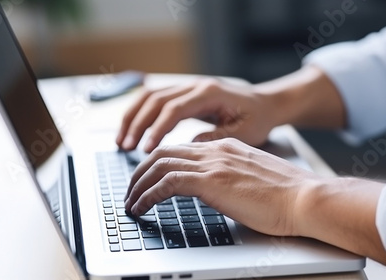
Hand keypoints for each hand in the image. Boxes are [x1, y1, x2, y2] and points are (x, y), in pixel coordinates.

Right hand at [116, 78, 277, 152]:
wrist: (265, 103)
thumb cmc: (258, 119)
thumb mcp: (244, 133)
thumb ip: (216, 139)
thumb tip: (187, 148)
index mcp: (210, 93)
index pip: (175, 109)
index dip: (157, 129)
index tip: (146, 149)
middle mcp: (195, 85)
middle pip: (156, 99)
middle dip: (137, 123)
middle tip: (126, 147)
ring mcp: (188, 86)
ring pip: (150, 96)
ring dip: (133, 117)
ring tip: (121, 141)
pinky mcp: (184, 93)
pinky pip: (155, 98)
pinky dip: (140, 113)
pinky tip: (131, 128)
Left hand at [124, 138, 321, 235]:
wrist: (305, 198)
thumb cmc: (287, 196)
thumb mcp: (254, 178)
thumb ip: (231, 178)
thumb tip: (217, 190)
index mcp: (225, 148)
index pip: (180, 149)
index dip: (158, 163)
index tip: (148, 179)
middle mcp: (215, 151)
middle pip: (163, 153)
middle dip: (140, 172)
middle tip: (131, 190)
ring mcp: (212, 164)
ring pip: (159, 165)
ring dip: (138, 184)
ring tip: (130, 202)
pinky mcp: (211, 181)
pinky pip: (166, 184)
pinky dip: (148, 195)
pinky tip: (141, 208)